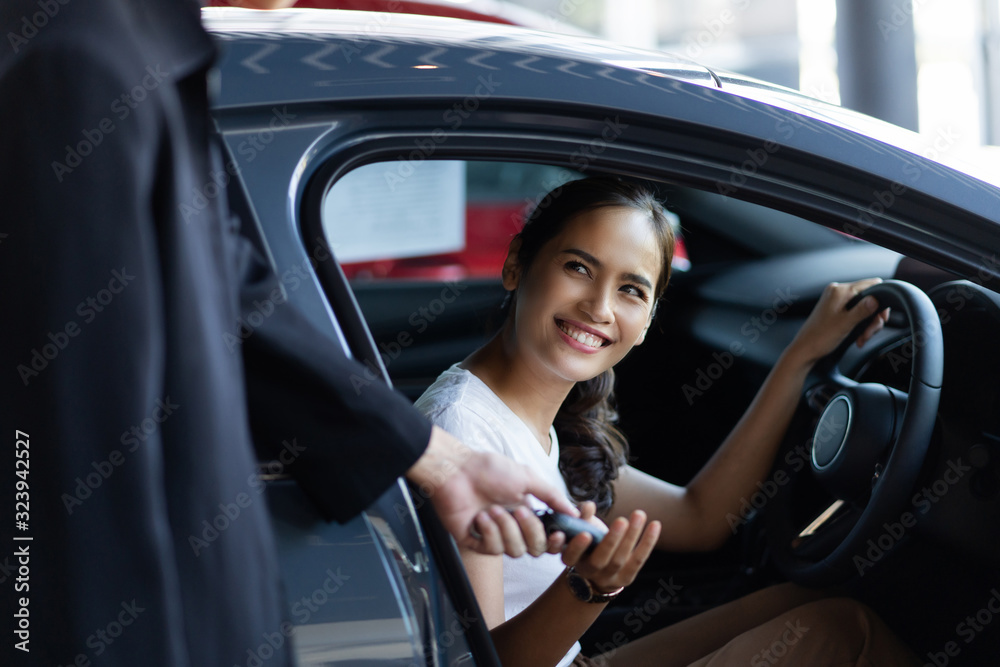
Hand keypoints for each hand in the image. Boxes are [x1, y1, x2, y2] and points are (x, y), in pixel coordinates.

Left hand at [406, 426, 577, 557]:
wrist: (456, 470)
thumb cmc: (489, 469)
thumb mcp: (527, 477)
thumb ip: (552, 496)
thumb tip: (575, 511)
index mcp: (527, 512)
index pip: (548, 537)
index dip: (556, 539)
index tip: (560, 533)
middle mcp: (513, 526)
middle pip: (535, 548)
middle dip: (530, 530)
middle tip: (520, 510)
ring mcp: (494, 536)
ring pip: (515, 551)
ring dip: (506, 528)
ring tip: (492, 509)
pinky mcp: (475, 542)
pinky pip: (493, 550)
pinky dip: (489, 532)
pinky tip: (480, 516)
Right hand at [560, 502, 660, 594]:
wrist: (597, 572)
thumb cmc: (587, 543)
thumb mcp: (579, 530)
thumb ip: (582, 517)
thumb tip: (589, 506)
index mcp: (571, 559)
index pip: (571, 556)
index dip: (577, 547)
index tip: (585, 533)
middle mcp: (588, 571)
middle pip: (599, 560)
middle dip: (611, 540)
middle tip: (621, 521)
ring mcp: (608, 578)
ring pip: (620, 559)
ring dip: (631, 536)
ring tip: (639, 515)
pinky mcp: (626, 578)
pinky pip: (638, 560)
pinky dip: (648, 542)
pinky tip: (655, 524)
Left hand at [786, 278, 889, 366]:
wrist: (805, 350)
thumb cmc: (820, 338)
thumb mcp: (845, 324)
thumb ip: (862, 310)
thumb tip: (876, 299)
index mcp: (839, 291)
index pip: (871, 284)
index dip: (881, 300)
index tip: (882, 318)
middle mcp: (837, 292)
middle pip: (869, 298)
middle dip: (873, 318)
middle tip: (869, 333)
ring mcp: (836, 301)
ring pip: (864, 308)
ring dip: (867, 325)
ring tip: (862, 338)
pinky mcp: (836, 310)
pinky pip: (855, 313)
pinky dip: (859, 325)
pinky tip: (858, 337)